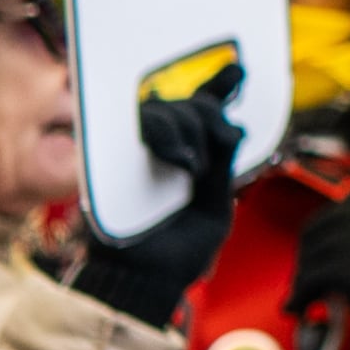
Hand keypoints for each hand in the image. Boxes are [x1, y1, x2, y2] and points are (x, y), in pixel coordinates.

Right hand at [73, 82, 242, 327]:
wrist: (143, 280)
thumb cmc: (178, 253)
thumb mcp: (215, 207)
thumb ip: (224, 167)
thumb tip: (235, 125)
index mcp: (191, 159)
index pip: (204, 113)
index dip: (220, 86)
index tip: (239, 69)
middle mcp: (164, 150)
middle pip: (189, 105)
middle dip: (209, 121)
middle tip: (208, 162)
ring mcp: (135, 152)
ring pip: (165, 109)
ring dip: (189, 132)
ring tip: (193, 169)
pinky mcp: (111, 158)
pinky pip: (139, 126)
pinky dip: (168, 135)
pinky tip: (183, 160)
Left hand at [287, 189, 349, 349]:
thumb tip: (309, 232)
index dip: (320, 229)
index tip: (309, 257)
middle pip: (333, 225)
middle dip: (307, 254)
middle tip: (298, 282)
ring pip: (324, 251)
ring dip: (302, 276)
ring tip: (297, 297)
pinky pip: (323, 276)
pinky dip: (303, 293)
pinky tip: (300, 308)